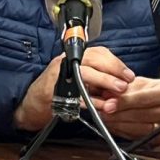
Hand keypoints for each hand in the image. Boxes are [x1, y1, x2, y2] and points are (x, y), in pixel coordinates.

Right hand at [13, 46, 134, 131]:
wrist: (31, 103)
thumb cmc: (57, 90)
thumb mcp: (79, 80)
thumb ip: (97, 80)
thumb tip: (121, 84)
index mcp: (74, 56)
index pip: (98, 52)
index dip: (115, 63)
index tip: (128, 74)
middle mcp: (66, 61)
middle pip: (93, 60)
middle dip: (112, 71)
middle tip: (125, 83)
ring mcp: (58, 74)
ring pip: (85, 74)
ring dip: (103, 83)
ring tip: (117, 93)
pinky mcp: (52, 89)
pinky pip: (75, 94)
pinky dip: (90, 101)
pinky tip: (101, 107)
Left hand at [99, 76, 159, 145]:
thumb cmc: (159, 92)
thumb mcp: (145, 83)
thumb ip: (127, 88)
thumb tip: (108, 95)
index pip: (145, 98)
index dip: (125, 102)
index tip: (109, 104)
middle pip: (142, 115)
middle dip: (118, 114)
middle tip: (101, 112)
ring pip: (139, 129)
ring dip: (119, 125)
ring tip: (105, 119)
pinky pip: (139, 137)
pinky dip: (123, 132)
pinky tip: (114, 126)